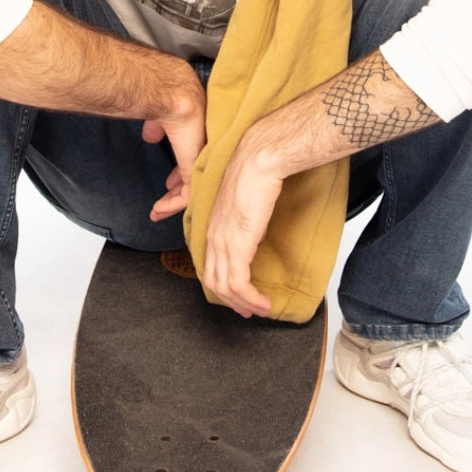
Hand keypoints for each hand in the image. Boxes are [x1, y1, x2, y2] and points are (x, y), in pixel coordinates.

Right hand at [145, 90, 206, 221]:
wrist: (178, 101)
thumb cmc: (171, 103)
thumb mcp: (161, 120)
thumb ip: (157, 129)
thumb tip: (150, 136)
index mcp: (197, 141)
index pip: (191, 164)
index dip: (179, 175)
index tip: (168, 183)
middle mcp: (203, 154)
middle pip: (192, 180)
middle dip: (175, 193)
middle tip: (162, 203)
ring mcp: (202, 164)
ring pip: (190, 192)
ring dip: (171, 204)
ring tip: (157, 212)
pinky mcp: (196, 173)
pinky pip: (186, 198)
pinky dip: (171, 206)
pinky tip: (158, 209)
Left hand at [201, 132, 282, 318]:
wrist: (258, 161)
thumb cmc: (254, 172)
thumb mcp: (244, 201)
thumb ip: (243, 218)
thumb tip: (254, 229)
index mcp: (211, 224)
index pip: (209, 263)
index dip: (221, 283)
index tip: (238, 295)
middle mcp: (212, 235)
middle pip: (212, 280)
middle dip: (230, 301)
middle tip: (247, 311)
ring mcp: (222, 242)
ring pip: (224, 286)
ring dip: (243, 304)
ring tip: (259, 310)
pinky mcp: (236, 245)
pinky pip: (238, 284)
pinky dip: (250, 299)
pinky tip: (263, 303)